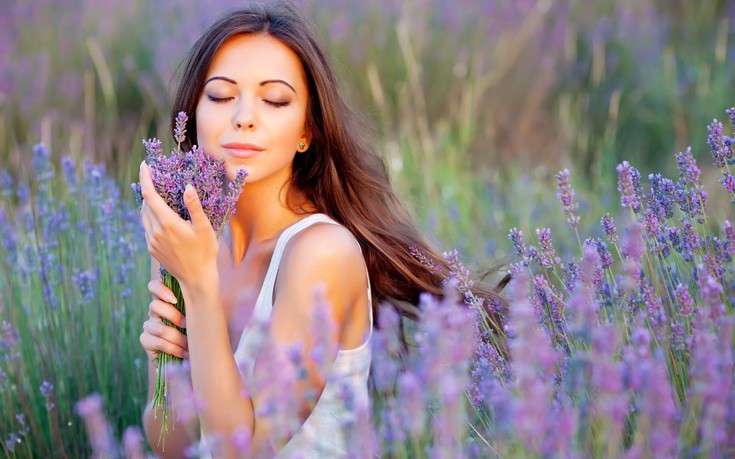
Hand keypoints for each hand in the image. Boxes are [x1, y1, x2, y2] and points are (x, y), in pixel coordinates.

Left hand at [138, 161, 218, 288]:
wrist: (196, 278)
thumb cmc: (205, 252)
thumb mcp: (204, 228)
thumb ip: (194, 207)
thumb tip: (187, 187)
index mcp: (168, 223)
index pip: (150, 195)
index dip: (145, 178)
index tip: (144, 165)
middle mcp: (155, 231)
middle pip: (145, 204)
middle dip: (148, 188)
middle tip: (157, 178)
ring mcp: (152, 241)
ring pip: (144, 215)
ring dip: (148, 202)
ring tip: (158, 194)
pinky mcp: (151, 248)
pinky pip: (146, 227)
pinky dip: (150, 216)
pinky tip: (160, 214)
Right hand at [139, 279, 188, 364]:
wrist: (187, 355)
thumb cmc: (196, 331)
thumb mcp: (196, 316)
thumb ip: (196, 304)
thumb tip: (206, 293)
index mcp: (165, 300)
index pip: (153, 287)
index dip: (160, 289)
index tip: (174, 299)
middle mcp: (154, 311)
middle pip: (155, 306)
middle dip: (174, 316)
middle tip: (187, 325)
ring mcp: (148, 325)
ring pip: (159, 328)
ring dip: (178, 338)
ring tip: (190, 345)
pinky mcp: (145, 340)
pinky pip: (159, 342)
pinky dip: (174, 349)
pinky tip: (185, 353)